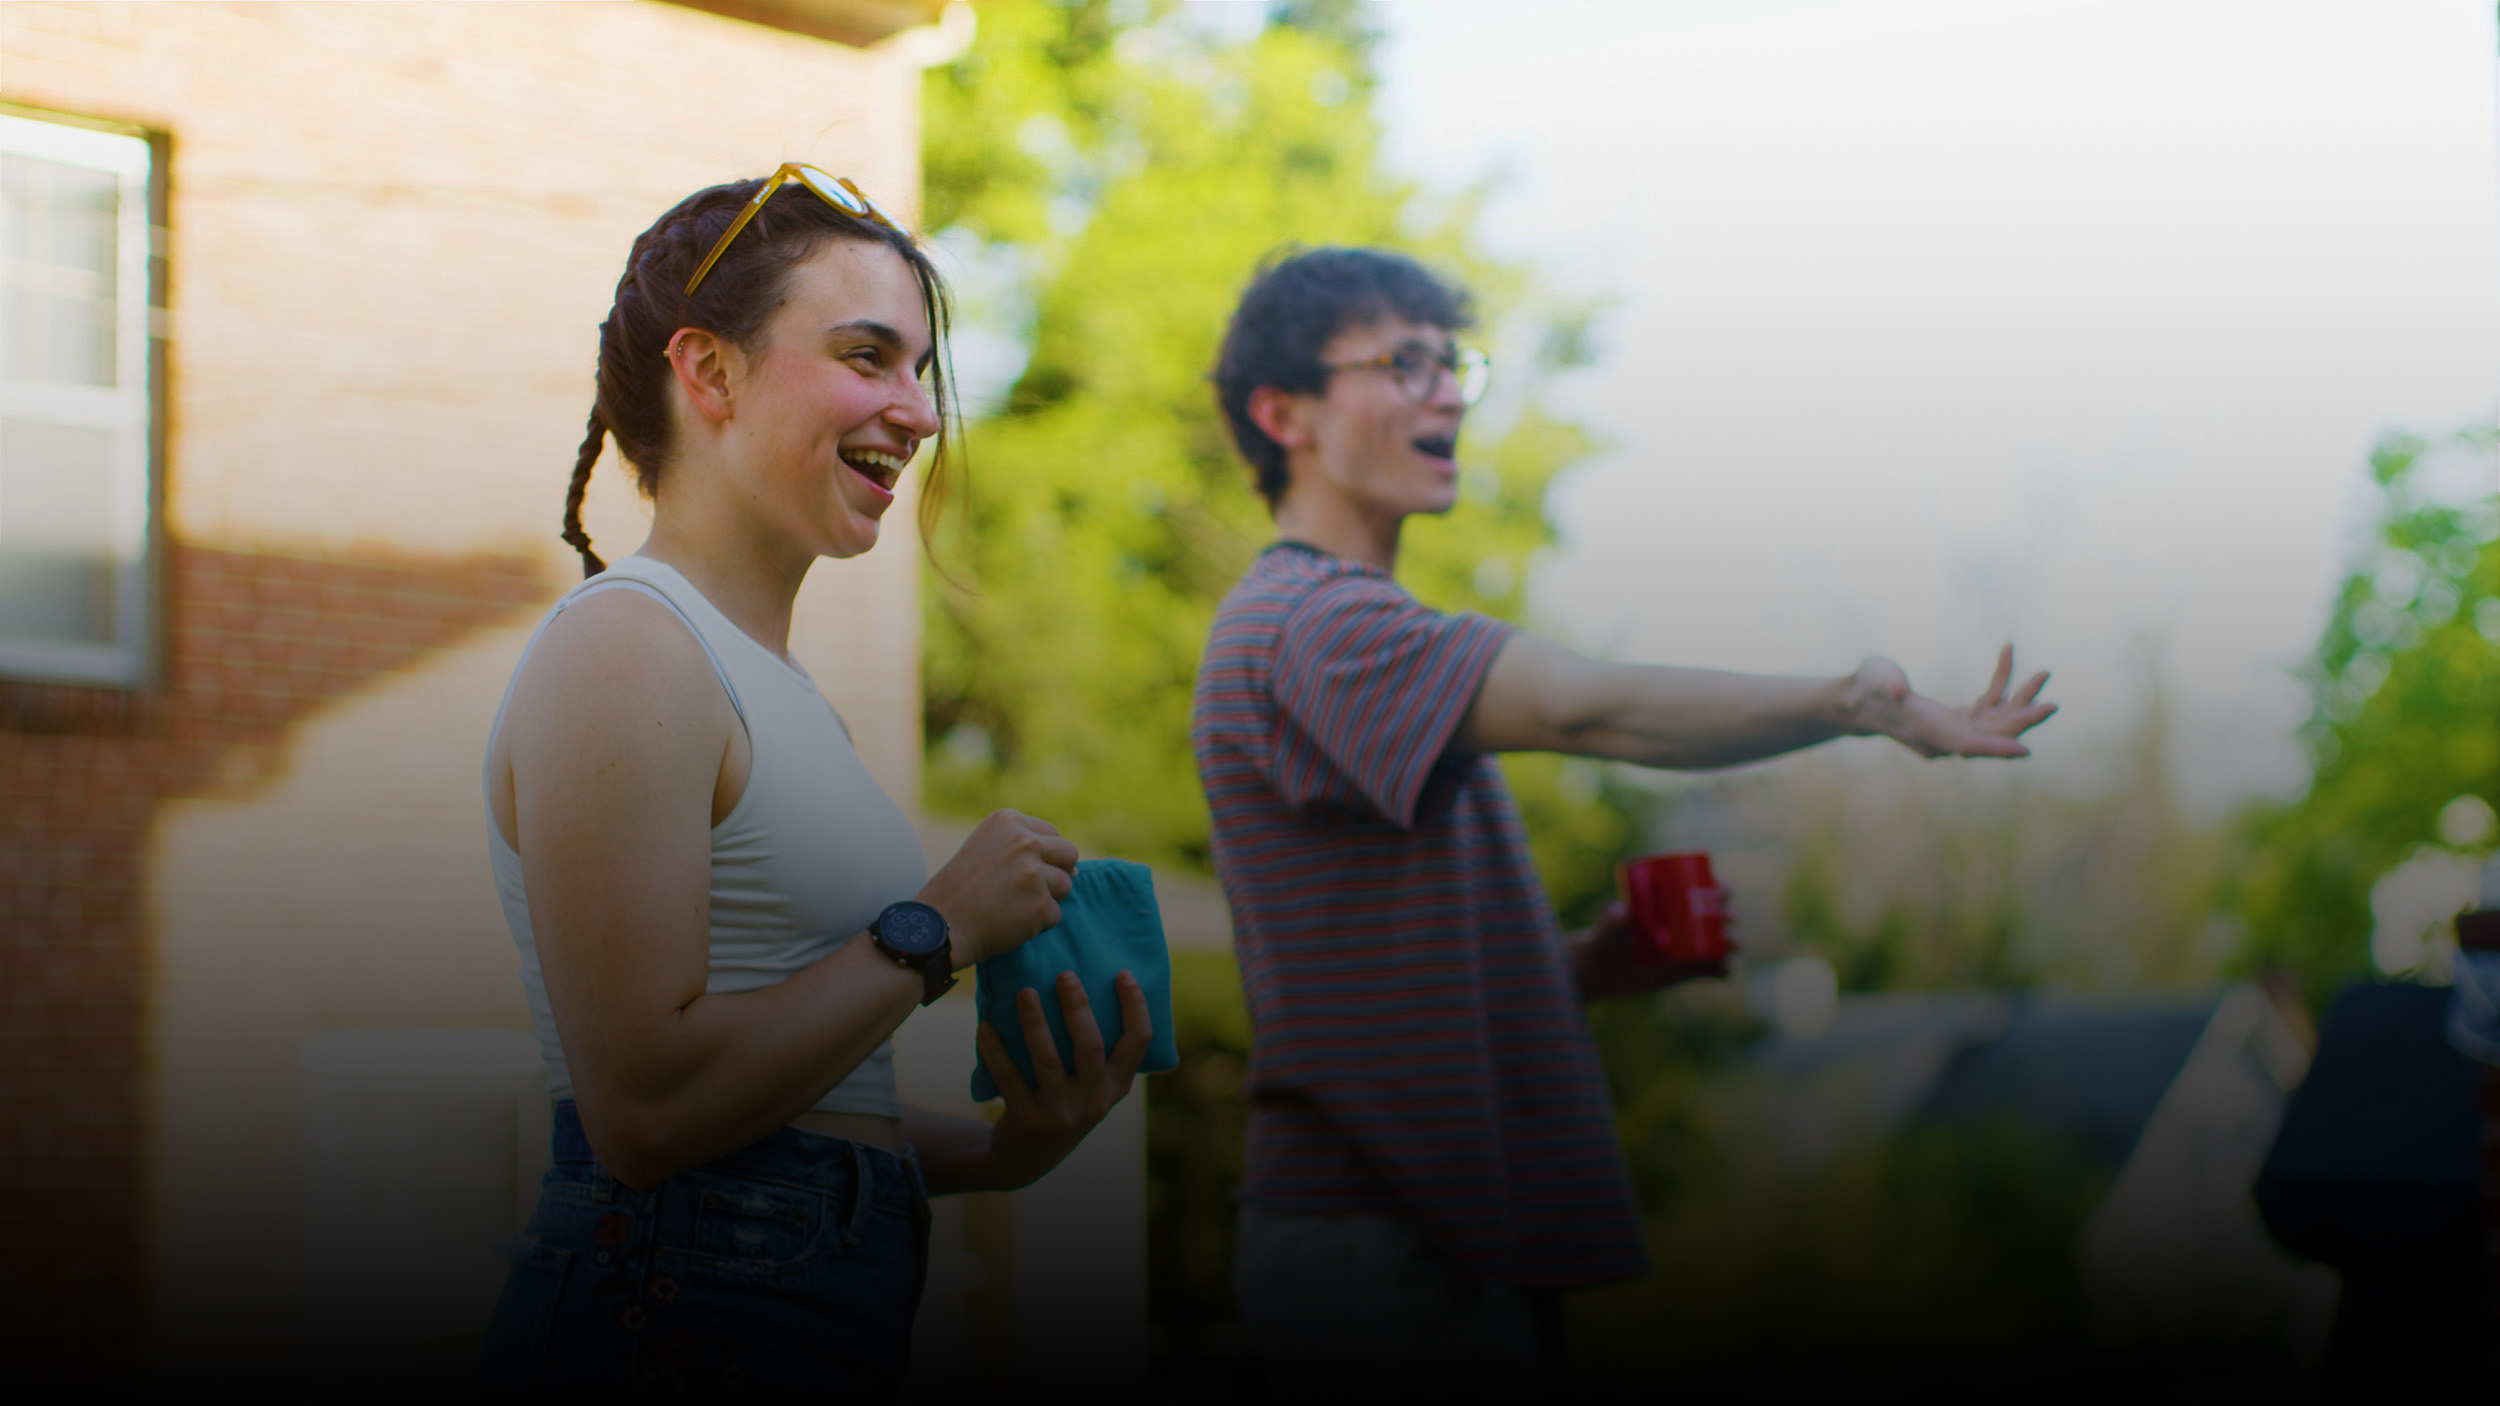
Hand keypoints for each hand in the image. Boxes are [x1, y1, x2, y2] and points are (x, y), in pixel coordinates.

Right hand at [918, 810, 1077, 967]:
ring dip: (1045, 899)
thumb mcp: (985, 849)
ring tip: (1011, 906)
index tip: (1016, 872)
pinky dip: (1037, 924)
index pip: (1051, 834)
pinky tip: (1009, 922)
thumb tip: (1075, 867)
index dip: (1040, 857)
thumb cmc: (959, 891)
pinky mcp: (1040, 904)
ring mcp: (1034, 873)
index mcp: (1008, 821)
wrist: (937, 926)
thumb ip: (1024, 847)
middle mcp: (1023, 841)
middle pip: (1068, 853)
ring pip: (1065, 885)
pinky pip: (1055, 914)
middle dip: (1054, 873)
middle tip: (1024, 891)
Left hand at [974, 970, 1151, 1189]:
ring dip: (1034, 1022)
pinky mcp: (1028, 1120)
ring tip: (1025, 992)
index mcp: (1116, 1086)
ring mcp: (1061, 1114)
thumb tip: (1082, 982)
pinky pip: (1010, 1078)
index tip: (1122, 973)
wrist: (1027, 1158)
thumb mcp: (1089, 1086)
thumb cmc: (1062, 1103)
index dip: (1134, 1007)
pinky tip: (985, 1026)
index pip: (1138, 1043)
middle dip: (1077, 1007)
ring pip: (1047, 1060)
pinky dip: (995, 1051)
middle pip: (1090, 1045)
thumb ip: (1094, 1051)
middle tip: (1064, 975)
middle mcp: (1095, 1101)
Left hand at [1569, 901, 1727, 1001]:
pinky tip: (1724, 970)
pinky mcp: (1690, 971)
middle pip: (1719, 915)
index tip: (1722, 890)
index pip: (1703, 890)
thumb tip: (1623, 910)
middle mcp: (1686, 924)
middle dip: (1730, 914)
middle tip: (1727, 917)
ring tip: (1730, 944)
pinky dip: (1725, 970)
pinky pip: (1715, 970)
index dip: (1719, 888)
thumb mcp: (1609, 924)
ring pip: (1723, 943)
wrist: (1601, 970)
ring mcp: (1691, 948)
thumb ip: (1612, 916)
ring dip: (1734, 941)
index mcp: (1673, 903)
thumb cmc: (1605, 937)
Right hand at [1842, 645, 2054, 759]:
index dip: (1993, 747)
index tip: (2024, 750)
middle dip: (2021, 720)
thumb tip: (1899, 689)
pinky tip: (2008, 653)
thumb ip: (1888, 680)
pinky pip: (1987, 706)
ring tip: (2044, 673)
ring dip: (2019, 700)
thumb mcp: (1875, 675)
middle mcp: (1944, 737)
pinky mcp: (1956, 721)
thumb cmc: (1865, 684)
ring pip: (1994, 722)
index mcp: (1927, 730)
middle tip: (2052, 705)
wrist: (1855, 699)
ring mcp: (1952, 731)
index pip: (1965, 745)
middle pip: (1989, 735)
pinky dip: (2001, 684)